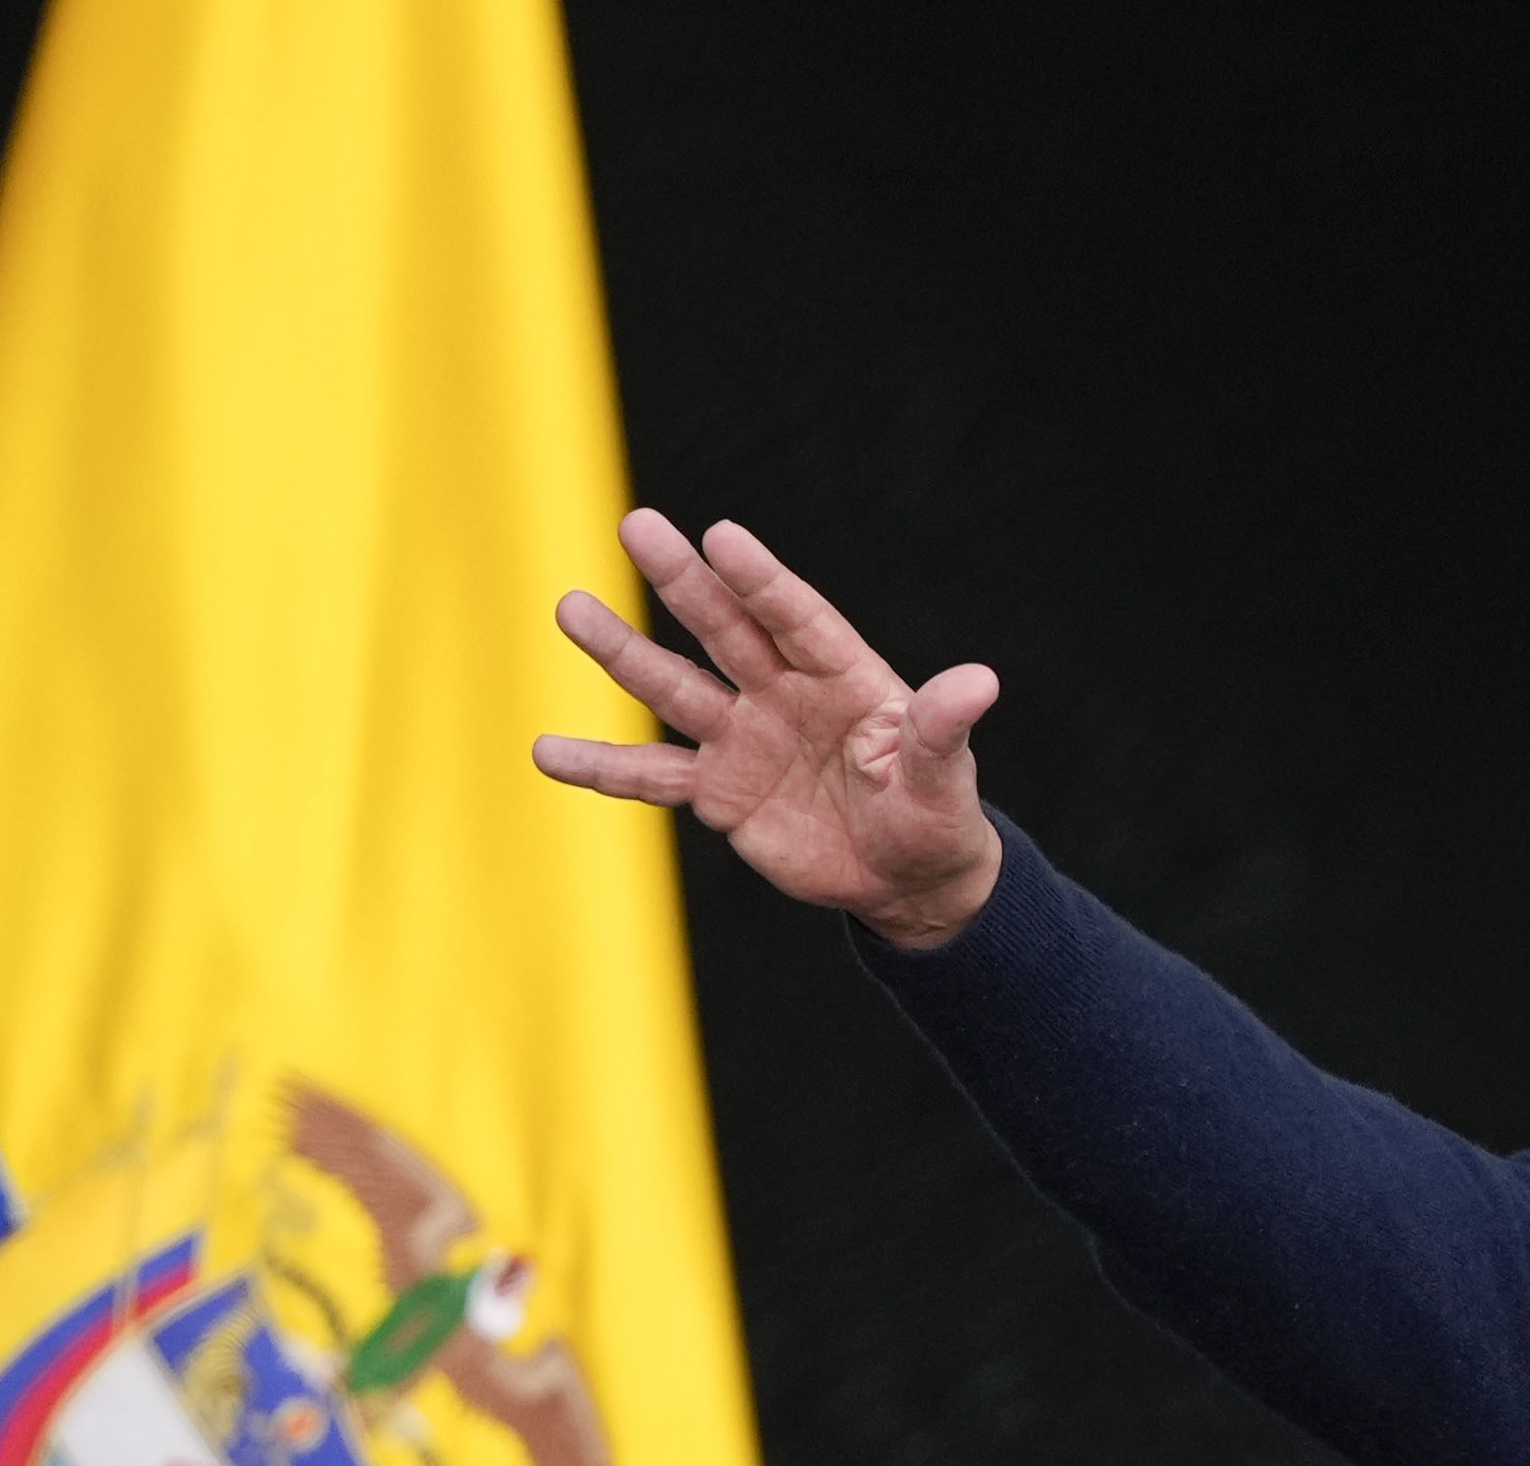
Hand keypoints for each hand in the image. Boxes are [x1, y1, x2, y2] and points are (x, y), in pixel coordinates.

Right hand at [533, 509, 1005, 949]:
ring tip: (571, 608)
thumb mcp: (945, 781)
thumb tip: (981, 682)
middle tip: (636, 525)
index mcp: (842, 675)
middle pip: (725, 628)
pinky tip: (548, 750)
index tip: (720, 535)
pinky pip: (651, 775)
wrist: (905, 877)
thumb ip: (944, 732)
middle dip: (681, 580)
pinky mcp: (718, 791)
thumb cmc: (934, 814)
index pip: (795, 618)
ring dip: (624, 652)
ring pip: (675, 687)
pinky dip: (602, 767)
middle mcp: (783, 692)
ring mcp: (743, 738)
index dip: (760, 581)